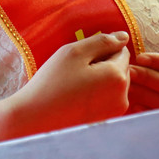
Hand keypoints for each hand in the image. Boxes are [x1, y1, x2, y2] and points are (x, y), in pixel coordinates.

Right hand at [2, 31, 130, 136]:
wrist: (34, 119)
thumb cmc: (52, 83)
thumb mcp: (75, 52)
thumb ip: (103, 41)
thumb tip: (124, 36)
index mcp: (117, 76)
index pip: (121, 50)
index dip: (101, 50)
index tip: (81, 60)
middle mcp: (123, 96)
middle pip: (121, 68)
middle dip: (104, 65)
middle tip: (76, 73)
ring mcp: (116, 111)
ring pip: (115, 83)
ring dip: (101, 80)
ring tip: (76, 86)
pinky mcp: (107, 121)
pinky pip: (108, 98)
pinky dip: (97, 94)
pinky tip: (78, 99)